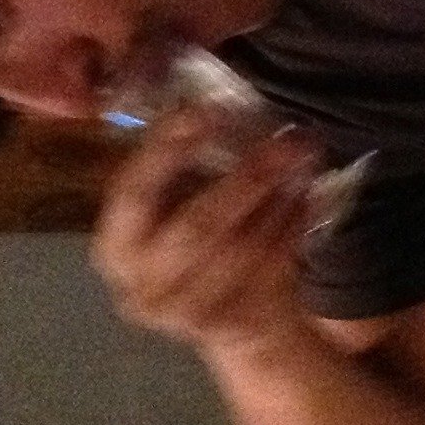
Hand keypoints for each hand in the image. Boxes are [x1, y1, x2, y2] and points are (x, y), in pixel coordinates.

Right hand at [90, 111, 318, 357]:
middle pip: (197, 227)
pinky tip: (307, 194)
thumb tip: (211, 97)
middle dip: (248, 178)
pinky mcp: (235, 327)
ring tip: (303, 158)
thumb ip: (179, 166)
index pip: (134, 191)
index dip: (167, 150)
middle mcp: (143, 286)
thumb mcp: (173, 209)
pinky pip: (272, 269)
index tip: (206, 110)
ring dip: (279, 198)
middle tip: (290, 137)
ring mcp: (189, 316)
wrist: (237, 328)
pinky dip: (294, 227)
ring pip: (244, 248)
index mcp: (116, 246)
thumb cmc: (197, 247)